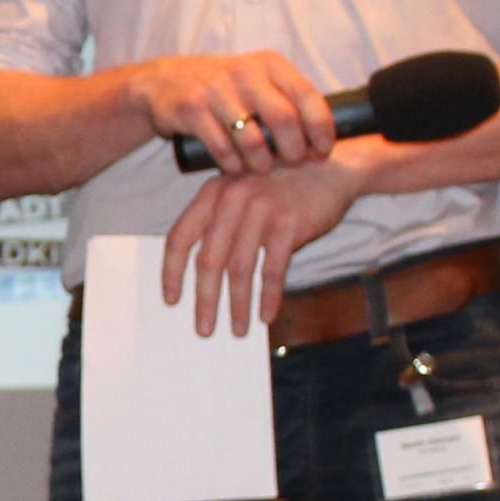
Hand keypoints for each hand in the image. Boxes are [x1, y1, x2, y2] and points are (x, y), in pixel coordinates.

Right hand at [131, 50, 337, 178]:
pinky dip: (232, 164)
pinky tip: (235, 168)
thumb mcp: (259, 81)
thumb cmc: (225, 89)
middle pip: (284, 119)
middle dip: (294, 150)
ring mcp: (216, 89)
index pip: (308, 96)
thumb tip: (327, 136)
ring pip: (252, 138)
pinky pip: (221, 146)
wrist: (165, 82)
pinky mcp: (191, 108)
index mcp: (270, 64)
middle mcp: (245, 72)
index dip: (321, 128)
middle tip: (293, 164)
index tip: (323, 151)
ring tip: (262, 168)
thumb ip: (289, 100)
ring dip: (262, 162)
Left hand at [163, 150, 367, 336]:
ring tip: (237, 329)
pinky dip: (268, 297)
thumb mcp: (241, 193)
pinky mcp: (288, 222)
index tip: (171, 300)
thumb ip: (218, 223)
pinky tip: (266, 314)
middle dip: (205, 300)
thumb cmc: (280, 189)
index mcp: (212, 193)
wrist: (329, 171)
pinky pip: (272, 270)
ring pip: (240, 269)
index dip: (171, 273)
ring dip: (237, 305)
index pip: (180, 237)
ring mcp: (260, 209)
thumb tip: (201, 278)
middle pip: (208, 260)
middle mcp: (232, 198)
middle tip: (204, 329)